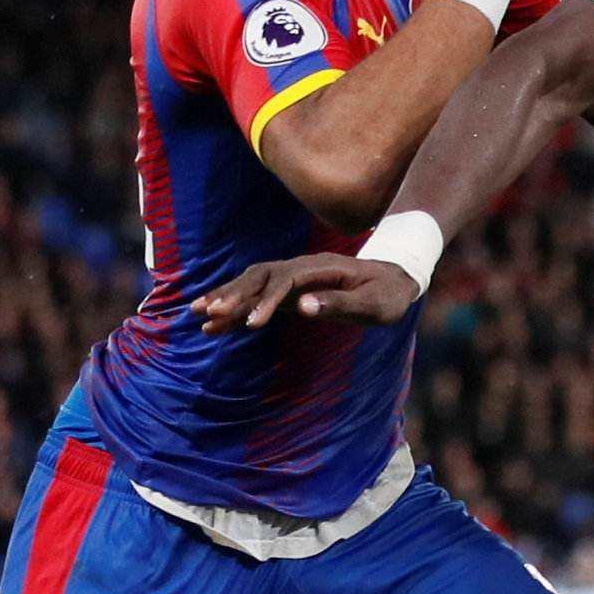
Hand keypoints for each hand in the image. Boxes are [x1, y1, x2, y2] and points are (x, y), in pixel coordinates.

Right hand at [193, 252, 424, 332]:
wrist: (396, 279)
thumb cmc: (388, 295)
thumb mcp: (373, 305)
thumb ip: (340, 305)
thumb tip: (304, 307)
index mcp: (320, 269)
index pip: (285, 281)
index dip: (267, 301)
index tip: (252, 324)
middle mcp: (302, 269)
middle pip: (259, 276)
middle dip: (232, 294)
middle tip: (207, 312)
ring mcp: (294, 279)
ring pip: (252, 283)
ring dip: (226, 296)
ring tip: (198, 314)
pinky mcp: (290, 292)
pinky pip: (258, 297)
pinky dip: (236, 307)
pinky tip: (214, 322)